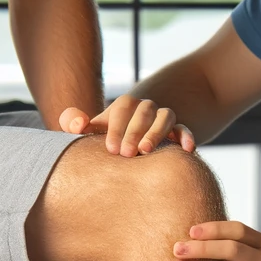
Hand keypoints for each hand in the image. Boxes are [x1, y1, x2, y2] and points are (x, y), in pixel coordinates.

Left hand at [59, 95, 195, 156]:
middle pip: (145, 111)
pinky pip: (184, 130)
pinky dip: (186, 137)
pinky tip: (186, 149)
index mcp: (125, 106)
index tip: (111, 149)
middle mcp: (145, 108)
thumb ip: (74, 124)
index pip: (123, 107)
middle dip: (134, 132)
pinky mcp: (178, 132)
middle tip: (126, 154)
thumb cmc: (108, 141)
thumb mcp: (91, 132)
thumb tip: (77, 124)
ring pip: (166, 116)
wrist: (130, 148)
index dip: (117, 127)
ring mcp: (163, 119)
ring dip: (156, 133)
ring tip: (146, 152)